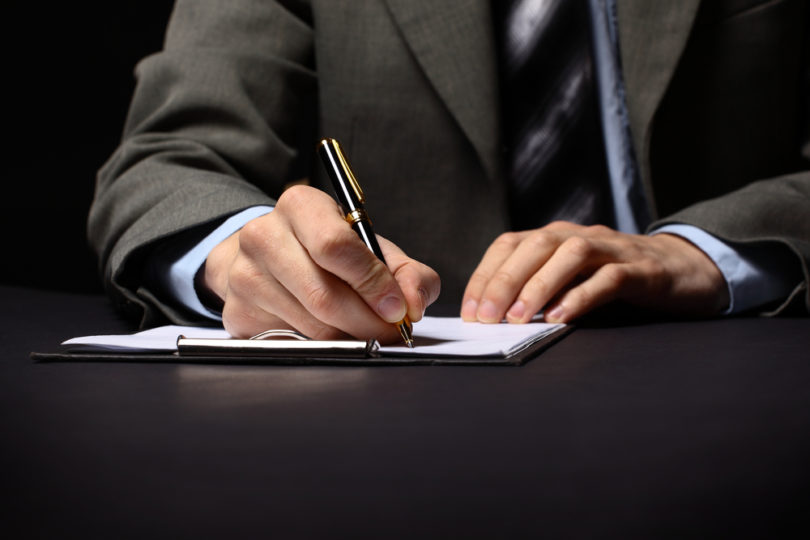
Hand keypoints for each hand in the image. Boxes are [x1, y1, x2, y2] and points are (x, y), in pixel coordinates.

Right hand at [202, 185, 439, 340]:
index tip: (397, 308)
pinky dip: (324, 346)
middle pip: (323, 295)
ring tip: (365, 331)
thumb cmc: (328, 252)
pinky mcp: (237, 312)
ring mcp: (244, 275)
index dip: (372, 283)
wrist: (269, 258)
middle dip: (367, 322)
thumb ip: (407, 272)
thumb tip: (414, 303)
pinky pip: (293, 342)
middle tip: (390, 332)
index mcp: (300, 205)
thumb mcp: (372, 249)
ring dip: (349, 337)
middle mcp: (262, 234)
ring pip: (311, 325)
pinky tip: (333, 333)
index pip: (335, 246)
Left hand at [460, 221, 728, 323]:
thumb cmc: (617, 281)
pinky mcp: (643, 270)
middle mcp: (581, 235)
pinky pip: (610, 277)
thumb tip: (495, 318)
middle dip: (505, 281)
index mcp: (557, 236)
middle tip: (486, 317)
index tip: (471, 311)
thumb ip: (540, 291)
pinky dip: (583, 295)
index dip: (486, 275)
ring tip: (519, 318)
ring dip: (540, 285)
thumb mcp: (572, 281)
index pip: (510, 245)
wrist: (687, 271)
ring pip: (571, 254)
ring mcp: (614, 249)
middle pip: (536, 246)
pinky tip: (562, 317)